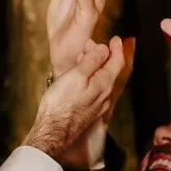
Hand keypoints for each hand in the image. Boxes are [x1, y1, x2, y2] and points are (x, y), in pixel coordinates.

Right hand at [24, 37, 133, 165]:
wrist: (53, 131)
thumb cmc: (62, 103)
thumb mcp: (77, 75)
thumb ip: (92, 61)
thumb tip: (104, 49)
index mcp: (104, 84)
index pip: (117, 62)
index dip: (117, 49)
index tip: (115, 38)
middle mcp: (105, 96)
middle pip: (111, 70)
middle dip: (105, 55)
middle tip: (93, 44)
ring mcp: (98, 105)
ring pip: (103, 79)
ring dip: (97, 65)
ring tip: (85, 56)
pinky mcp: (89, 110)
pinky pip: (96, 88)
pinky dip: (92, 76)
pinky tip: (82, 76)